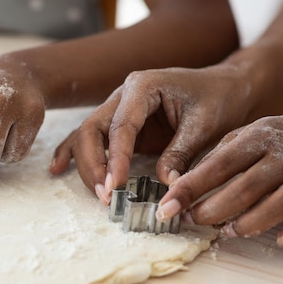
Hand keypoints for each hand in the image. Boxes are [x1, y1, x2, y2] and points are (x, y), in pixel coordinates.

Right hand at [50, 65, 252, 203]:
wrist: (224, 87)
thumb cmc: (217, 98)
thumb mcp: (205, 124)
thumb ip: (181, 152)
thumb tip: (165, 185)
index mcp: (141, 87)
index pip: (120, 126)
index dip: (114, 158)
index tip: (114, 186)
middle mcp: (122, 96)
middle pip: (91, 130)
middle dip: (93, 164)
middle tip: (106, 195)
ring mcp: (116, 110)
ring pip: (86, 137)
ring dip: (86, 166)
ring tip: (98, 195)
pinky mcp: (118, 126)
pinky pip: (89, 139)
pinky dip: (72, 153)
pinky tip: (58, 168)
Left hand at [156, 113, 282, 245]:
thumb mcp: (250, 133)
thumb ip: (221, 155)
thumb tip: (185, 182)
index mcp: (258, 138)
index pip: (216, 167)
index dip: (189, 189)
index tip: (166, 207)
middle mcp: (282, 156)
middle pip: (243, 190)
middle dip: (212, 210)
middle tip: (190, 221)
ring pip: (277, 205)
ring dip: (248, 224)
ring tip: (228, 231)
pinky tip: (280, 238)